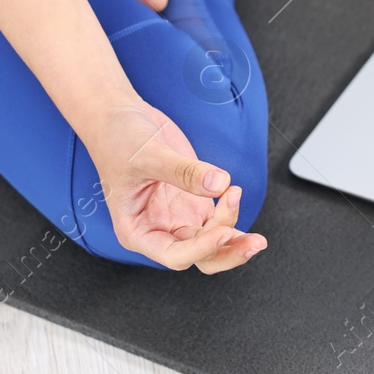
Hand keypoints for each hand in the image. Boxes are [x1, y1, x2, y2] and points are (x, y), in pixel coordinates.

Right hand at [84, 99, 266, 271]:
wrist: (121, 117)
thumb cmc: (118, 140)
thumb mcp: (148, 155)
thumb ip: (183, 172)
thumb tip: (219, 183)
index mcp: (137, 231)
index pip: (173, 255)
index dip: (200, 248)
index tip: (223, 231)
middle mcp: (160, 229)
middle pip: (199, 256)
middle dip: (227, 252)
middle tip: (252, 242)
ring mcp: (178, 215)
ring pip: (212, 242)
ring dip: (235, 238)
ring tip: (255, 230)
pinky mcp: (193, 200)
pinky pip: (218, 219)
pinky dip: (232, 216)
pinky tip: (240, 203)